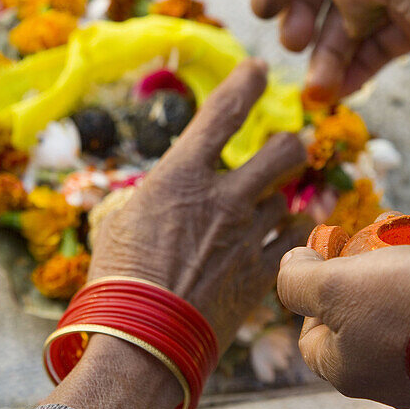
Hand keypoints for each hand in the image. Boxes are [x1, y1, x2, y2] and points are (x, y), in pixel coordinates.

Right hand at [88, 59, 312, 352]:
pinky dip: (290, 242)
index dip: (246, 84)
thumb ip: (153, 201)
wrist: (142, 340)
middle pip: (283, 153)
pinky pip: (293, 246)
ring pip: (290, 203)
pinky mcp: (262, 275)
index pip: (223, 113)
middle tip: (289, 149)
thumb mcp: (120, 224)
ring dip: (283, 203)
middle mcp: (224, 199)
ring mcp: (248, 237)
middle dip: (290, 146)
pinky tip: (282, 246)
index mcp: (182, 177)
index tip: (259, 69)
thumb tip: (160, 199)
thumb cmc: (117, 281)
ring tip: (272, 213)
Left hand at [277, 214, 409, 408]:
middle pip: (369, 314)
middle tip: (394, 237)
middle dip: (384, 269)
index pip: (314, 332)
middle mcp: (386, 379)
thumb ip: (299, 280)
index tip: (340, 260)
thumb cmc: (408, 308)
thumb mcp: (334, 287)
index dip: (317, 293)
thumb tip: (292, 264)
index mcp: (347, 368)